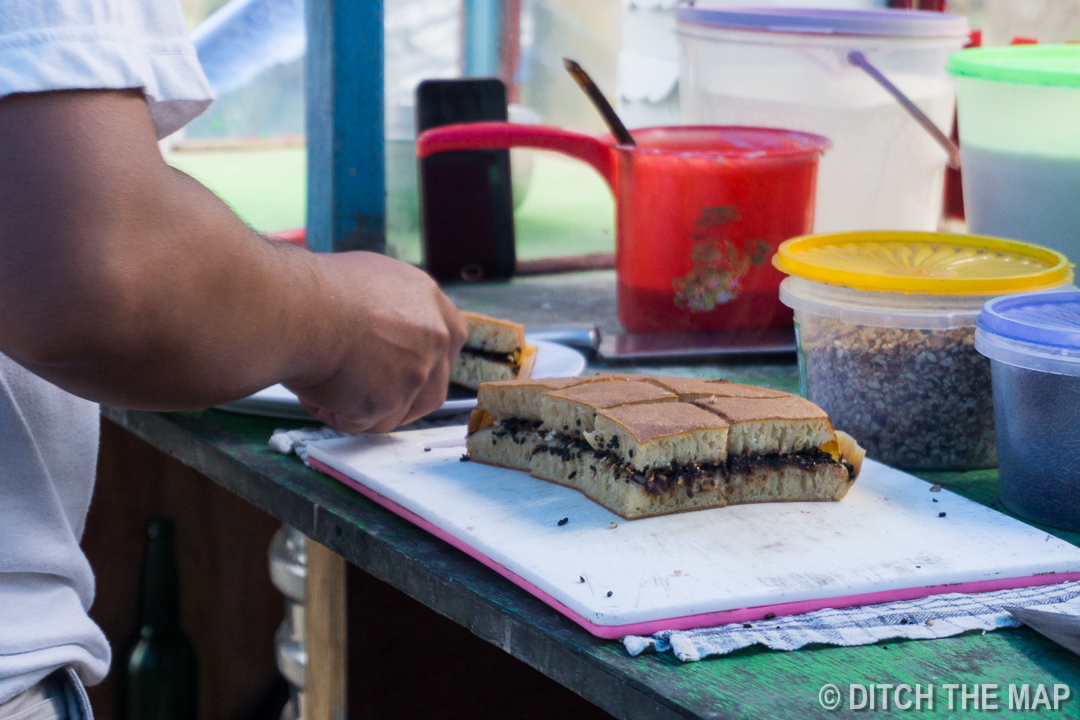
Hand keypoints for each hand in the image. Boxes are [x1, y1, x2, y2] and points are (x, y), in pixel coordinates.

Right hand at [286, 252, 465, 432]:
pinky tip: (316, 392)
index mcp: (429, 301)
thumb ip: (389, 311)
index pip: (450, 339)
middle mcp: (434, 335)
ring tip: (325, 387)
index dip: (427, 361)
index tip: (405, 371)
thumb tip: (381, 332)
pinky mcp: (393, 400)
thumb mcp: (367, 283)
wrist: (296, 307)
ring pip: (399, 411)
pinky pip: (366, 423)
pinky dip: (339, 415)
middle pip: (432, 385)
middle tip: (365, 396)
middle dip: (400, 399)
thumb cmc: (313, 290)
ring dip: (366, 409)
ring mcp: (418, 370)